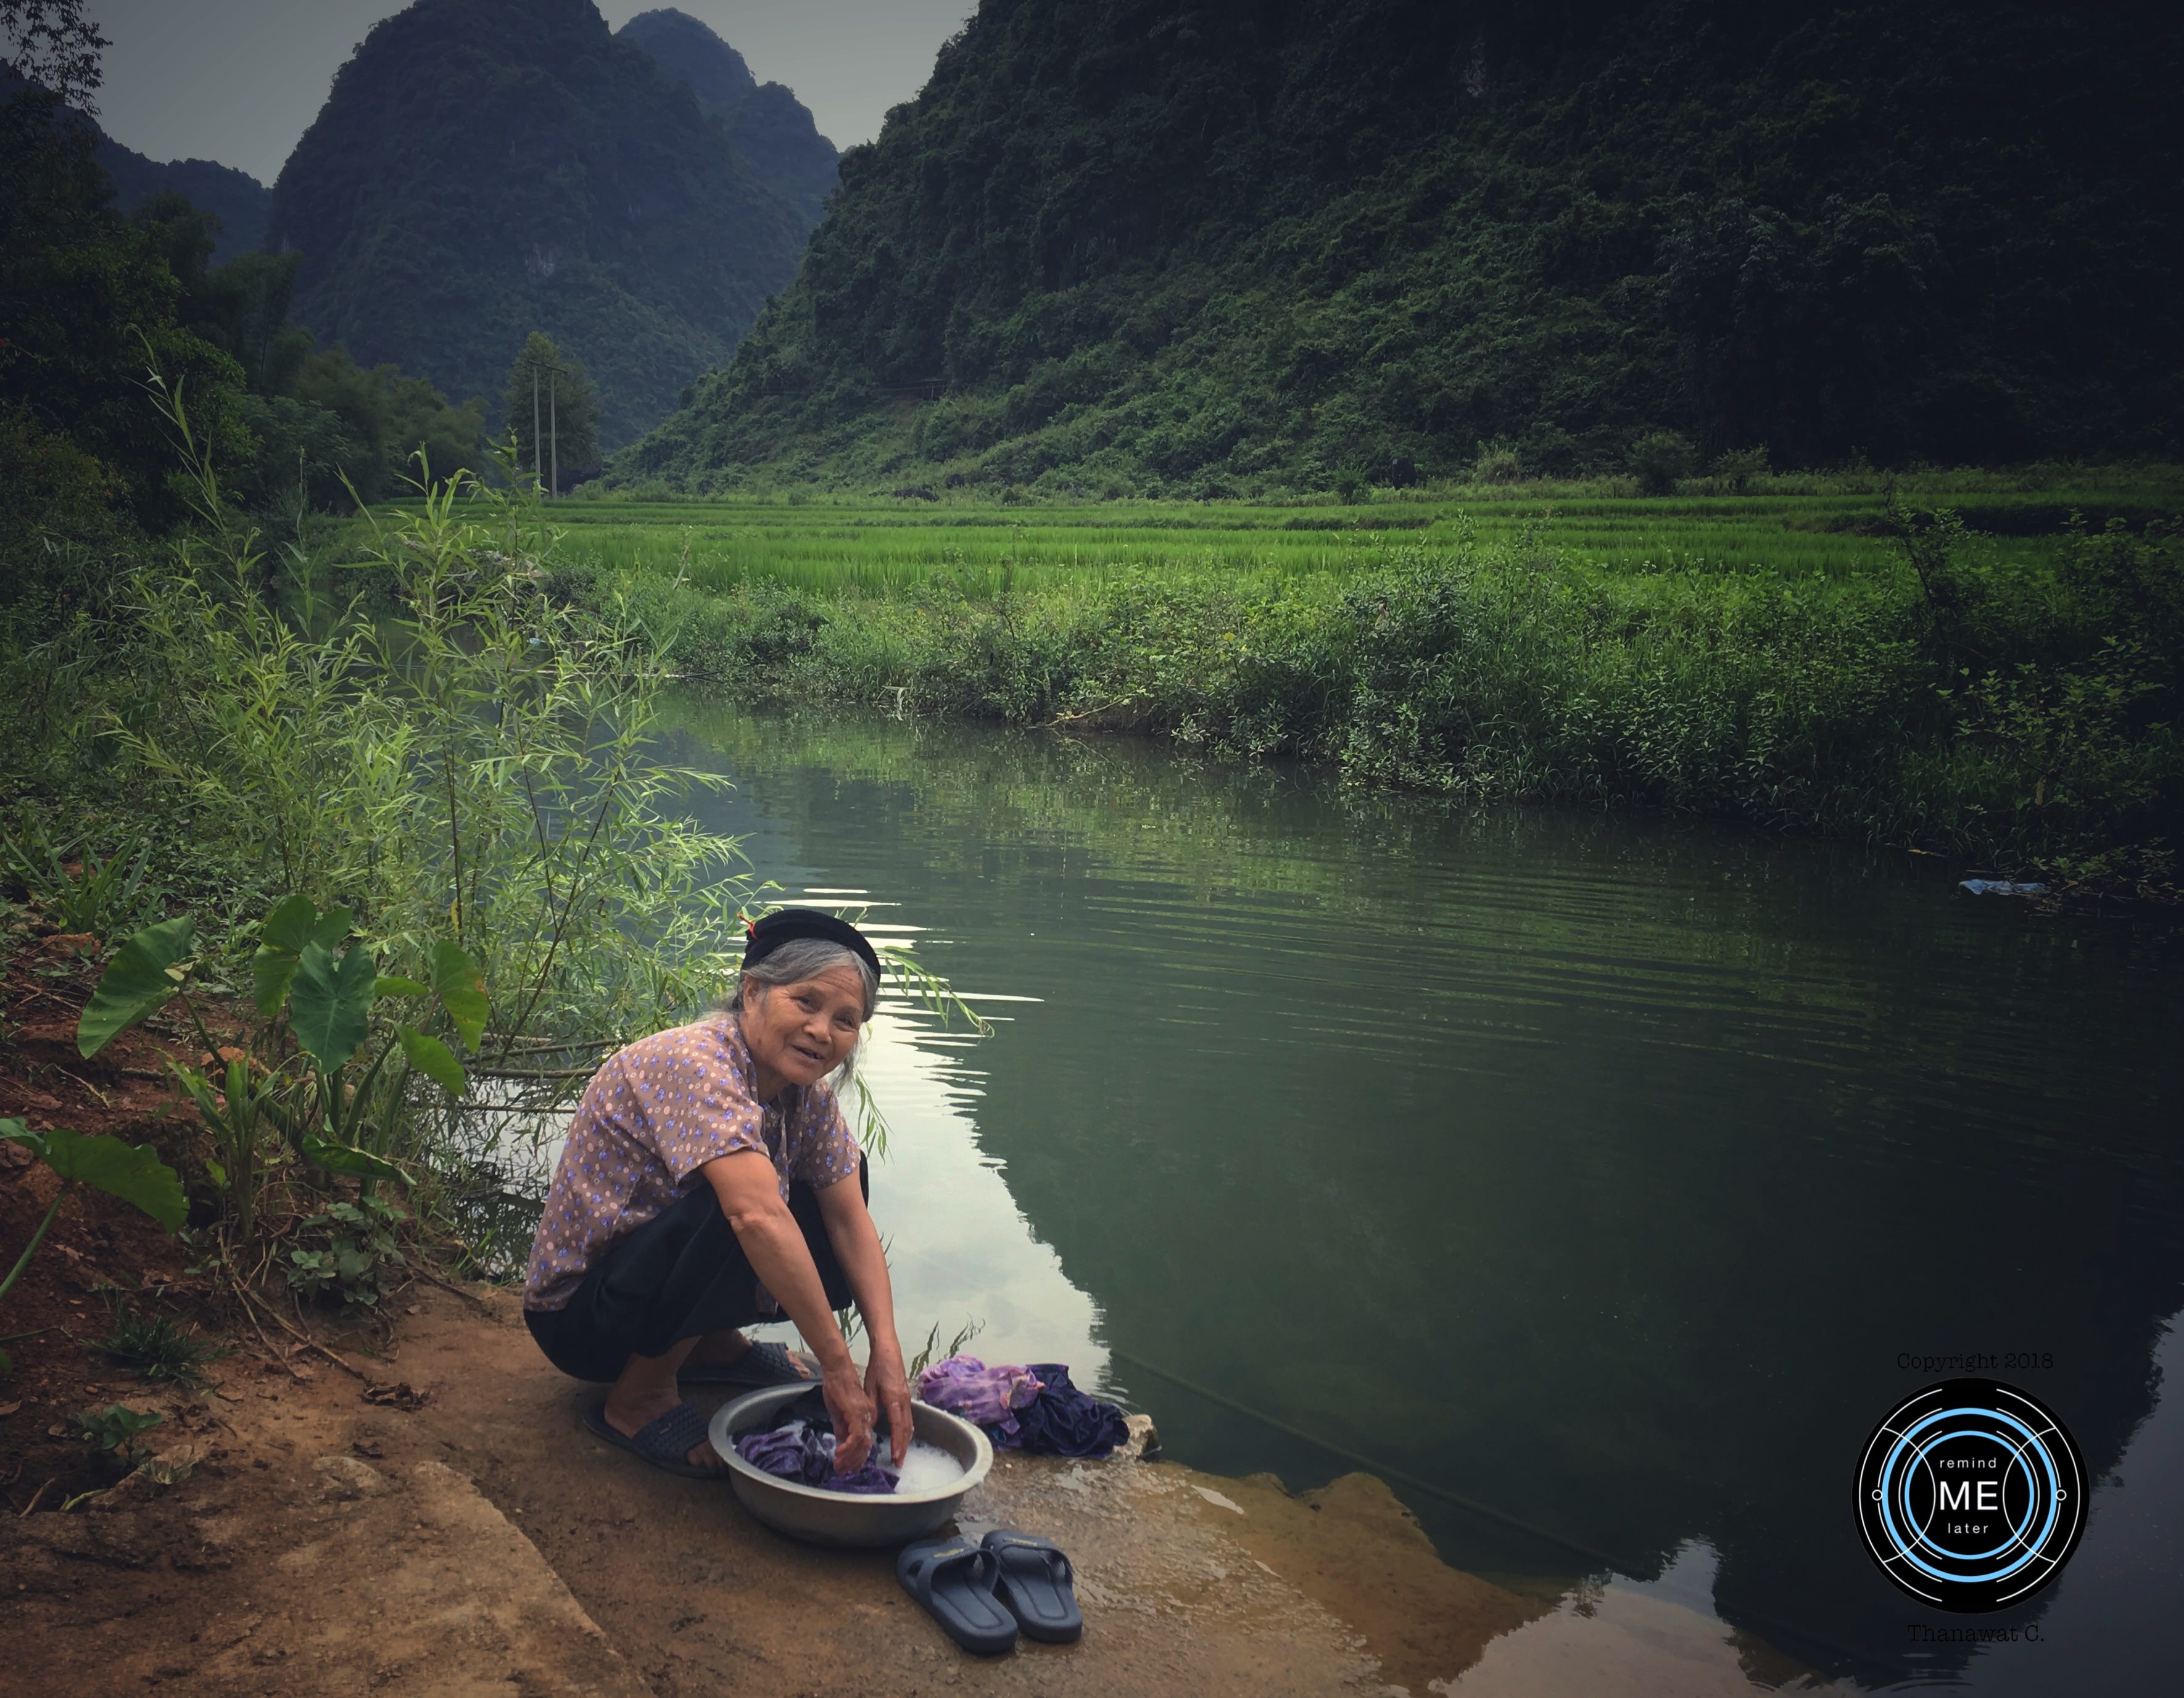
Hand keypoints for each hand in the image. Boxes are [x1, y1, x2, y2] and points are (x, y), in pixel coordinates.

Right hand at [822, 1356, 877, 1473]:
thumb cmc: (836, 1386)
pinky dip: (848, 1447)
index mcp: (865, 1416)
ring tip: (839, 1466)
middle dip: (854, 1462)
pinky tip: (839, 1453)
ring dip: (851, 1458)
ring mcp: (864, 1415)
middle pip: (865, 1446)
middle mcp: (867, 1417)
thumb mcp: (837, 1411)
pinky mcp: (857, 1412)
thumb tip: (841, 1442)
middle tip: (843, 1472)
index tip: (848, 1467)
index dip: (857, 1457)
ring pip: (862, 1444)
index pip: (864, 1442)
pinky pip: (855, 1436)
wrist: (836, 1370)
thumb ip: (841, 1427)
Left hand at [867, 1343, 914, 1466]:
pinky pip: (908, 1418)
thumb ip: (870, 1408)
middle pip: (906, 1429)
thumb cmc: (878, 1367)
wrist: (889, 1351)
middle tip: (899, 1463)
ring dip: (905, 1441)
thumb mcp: (869, 1387)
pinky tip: (903, 1438)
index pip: (898, 1426)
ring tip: (900, 1455)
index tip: (895, 1457)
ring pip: (909, 1424)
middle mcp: (904, 1401)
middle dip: (903, 1447)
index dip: (897, 1443)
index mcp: (895, 1399)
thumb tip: (870, 1425)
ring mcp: (907, 1399)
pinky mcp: (906, 1397)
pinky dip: (906, 1431)